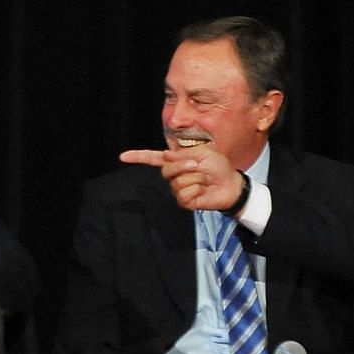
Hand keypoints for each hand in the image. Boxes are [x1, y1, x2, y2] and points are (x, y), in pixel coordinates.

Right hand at [121, 140, 243, 211]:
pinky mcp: (185, 201)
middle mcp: (174, 175)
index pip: (153, 158)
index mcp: (177, 161)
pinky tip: (203, 190)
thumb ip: (184, 153)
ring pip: (177, 183)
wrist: (231, 184)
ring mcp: (178, 189)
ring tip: (205, 179)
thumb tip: (166, 155)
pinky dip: (197, 190)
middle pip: (166, 171)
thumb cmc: (219, 167)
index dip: (138, 157)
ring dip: (195, 179)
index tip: (123, 157)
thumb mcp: (204, 152)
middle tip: (198, 166)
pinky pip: (184, 194)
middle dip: (183, 166)